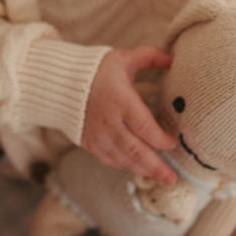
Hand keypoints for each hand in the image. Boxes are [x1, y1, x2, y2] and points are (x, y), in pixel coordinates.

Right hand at [82, 47, 177, 183]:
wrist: (62, 85)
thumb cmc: (98, 70)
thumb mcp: (123, 59)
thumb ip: (150, 56)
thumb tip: (173, 58)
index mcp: (120, 100)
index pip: (143, 126)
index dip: (159, 139)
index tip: (172, 144)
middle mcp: (109, 121)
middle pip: (135, 149)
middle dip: (155, 166)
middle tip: (172, 178)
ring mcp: (98, 135)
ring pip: (124, 158)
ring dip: (143, 170)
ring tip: (161, 178)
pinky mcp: (91, 143)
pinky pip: (111, 160)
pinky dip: (126, 166)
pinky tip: (140, 169)